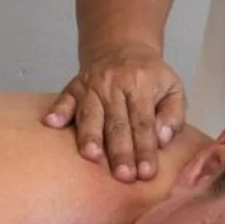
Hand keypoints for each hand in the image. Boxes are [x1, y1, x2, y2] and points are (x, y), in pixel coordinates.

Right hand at [43, 45, 185, 182]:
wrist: (120, 47)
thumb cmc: (149, 77)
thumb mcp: (173, 88)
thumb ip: (173, 115)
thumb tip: (161, 138)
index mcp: (141, 85)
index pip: (143, 122)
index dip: (145, 148)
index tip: (146, 173)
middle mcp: (114, 85)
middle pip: (117, 123)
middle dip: (120, 151)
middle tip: (123, 176)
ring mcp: (91, 86)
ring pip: (90, 115)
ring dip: (90, 136)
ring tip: (92, 156)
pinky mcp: (73, 88)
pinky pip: (63, 100)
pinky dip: (57, 112)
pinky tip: (51, 124)